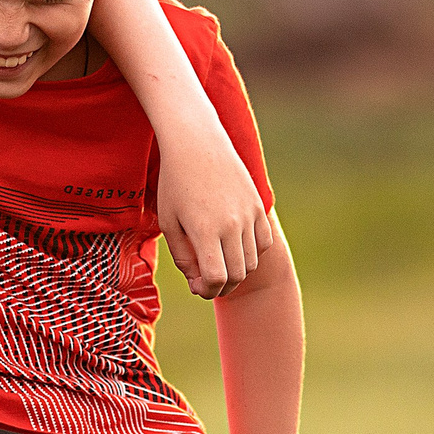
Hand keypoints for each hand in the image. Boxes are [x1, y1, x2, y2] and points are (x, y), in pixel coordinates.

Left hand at [156, 147, 268, 299]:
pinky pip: (264, 242)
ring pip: (252, 262)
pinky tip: (234, 246)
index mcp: (204, 230)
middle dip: (221, 287)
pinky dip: (252, 253)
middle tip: (206, 281)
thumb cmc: (175, 183)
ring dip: (236, 271)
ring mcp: (249, 215)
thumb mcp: (169, 223)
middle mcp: (231, 225)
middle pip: (237, 275)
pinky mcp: (258, 206)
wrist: (196, 143)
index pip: (216, 279)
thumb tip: (200, 283)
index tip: (196, 286)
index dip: (206, 291)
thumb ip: (183, 258)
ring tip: (218, 262)